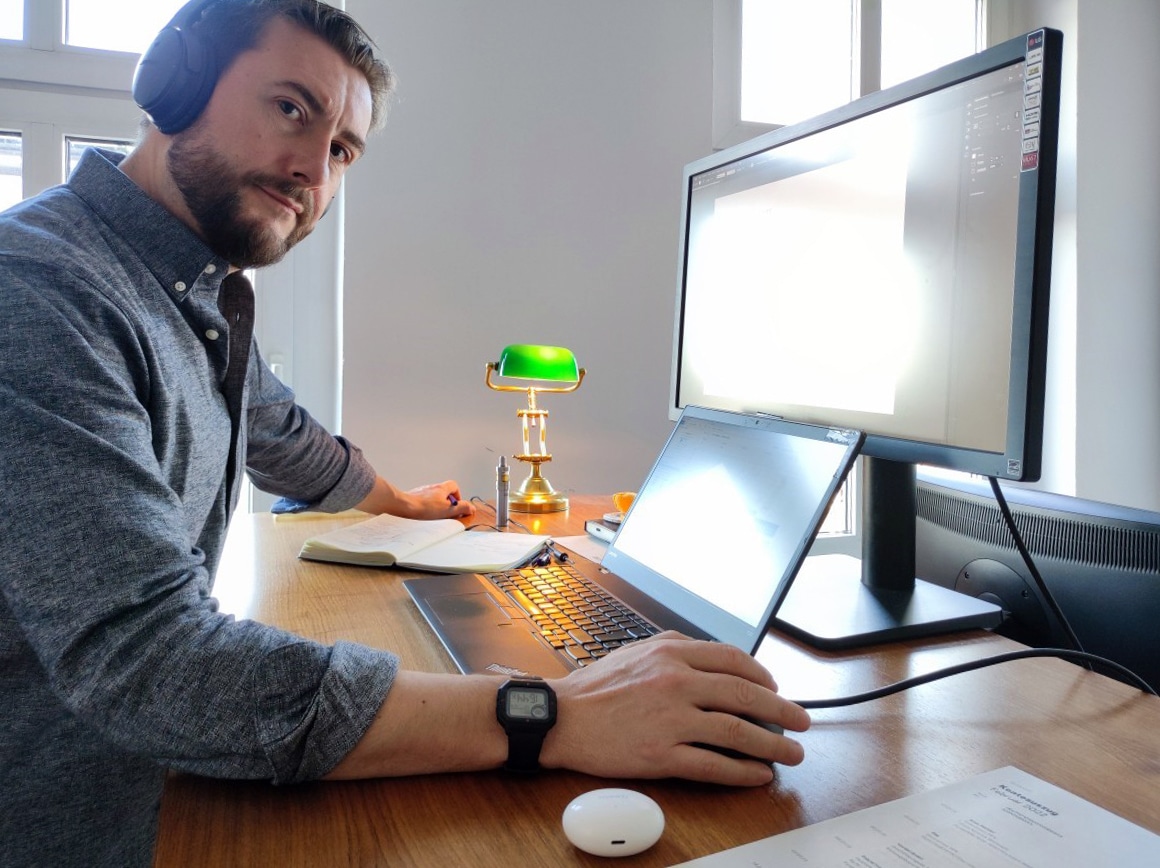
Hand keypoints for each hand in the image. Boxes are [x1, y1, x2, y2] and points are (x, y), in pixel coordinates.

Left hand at [356, 477, 475, 519]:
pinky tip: (422, 517)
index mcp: (441, 488)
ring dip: (435, 506)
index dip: (457, 496)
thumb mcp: (447, 510)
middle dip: (446, 504)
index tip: (456, 506)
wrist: (401, 506)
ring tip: (432, 517)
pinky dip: (424, 508)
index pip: (454, 486)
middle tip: (445, 514)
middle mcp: (431, 488)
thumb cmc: (423, 508)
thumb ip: (461, 508)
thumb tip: (471, 507)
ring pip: (432, 498)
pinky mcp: (412, 497)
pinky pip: (422, 502)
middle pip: (443, 493)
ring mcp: (420, 492)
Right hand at [541, 632, 809, 785]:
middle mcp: (675, 682)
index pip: (732, 660)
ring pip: (736, 732)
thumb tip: (712, 656)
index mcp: (671, 652)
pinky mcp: (660, 754)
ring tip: (792, 752)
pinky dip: (741, 771)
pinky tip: (758, 774)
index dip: (762, 677)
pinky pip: (712, 764)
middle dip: (781, 710)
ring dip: (772, 744)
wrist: (560, 717)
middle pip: (744, 695)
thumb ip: (675, 648)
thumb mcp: (636, 650)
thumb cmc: (596, 687)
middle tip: (801, 721)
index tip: (775, 689)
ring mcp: (670, 719)